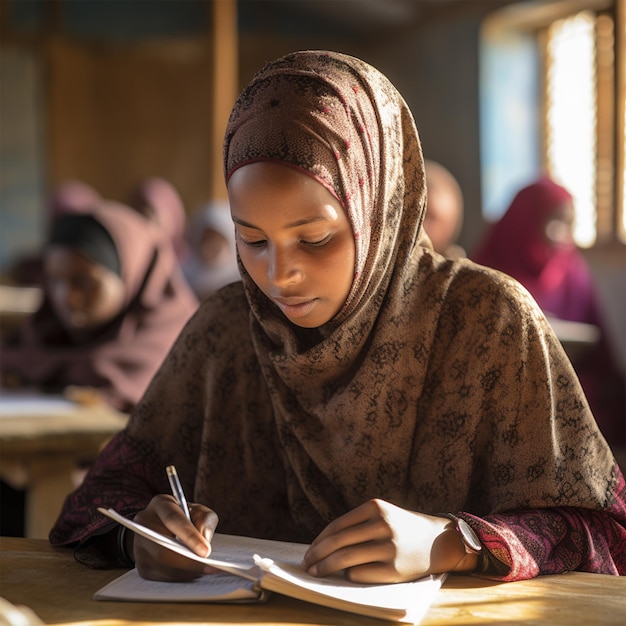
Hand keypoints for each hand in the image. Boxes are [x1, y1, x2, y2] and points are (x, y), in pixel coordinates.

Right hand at [132, 494, 218, 581]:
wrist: (164, 526)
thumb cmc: (186, 517)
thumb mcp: (199, 511)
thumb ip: (205, 520)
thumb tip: (204, 540)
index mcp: (160, 505)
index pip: (173, 520)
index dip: (190, 536)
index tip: (206, 551)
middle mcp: (143, 525)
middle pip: (162, 549)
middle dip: (188, 561)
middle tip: (209, 567)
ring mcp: (139, 547)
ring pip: (161, 566)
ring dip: (186, 572)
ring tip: (205, 570)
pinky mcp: (142, 566)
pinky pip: (161, 577)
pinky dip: (180, 578)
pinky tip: (193, 574)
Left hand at [303, 499, 474, 582]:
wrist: (439, 541)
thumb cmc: (402, 528)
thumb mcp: (382, 515)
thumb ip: (357, 525)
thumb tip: (322, 545)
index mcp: (376, 507)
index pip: (337, 526)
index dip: (320, 540)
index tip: (309, 551)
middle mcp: (382, 525)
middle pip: (338, 542)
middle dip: (318, 555)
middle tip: (307, 564)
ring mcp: (388, 547)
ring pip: (346, 559)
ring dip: (326, 568)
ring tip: (317, 572)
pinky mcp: (394, 569)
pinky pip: (360, 574)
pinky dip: (349, 575)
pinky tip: (347, 575)